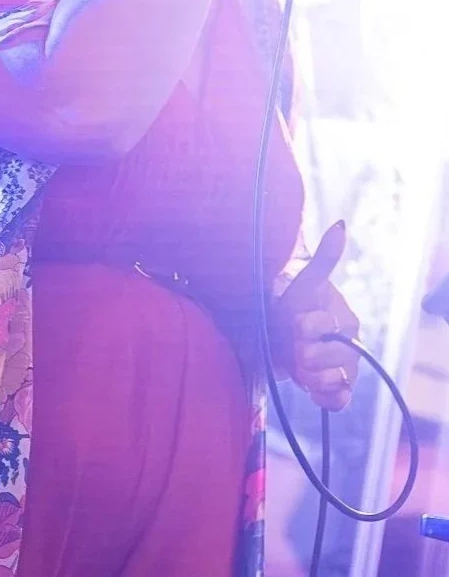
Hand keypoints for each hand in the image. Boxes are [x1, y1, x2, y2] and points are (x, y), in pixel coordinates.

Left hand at [272, 221, 359, 411]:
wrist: (278, 333)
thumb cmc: (291, 304)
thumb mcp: (303, 281)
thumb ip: (325, 257)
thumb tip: (341, 225)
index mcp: (344, 318)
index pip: (326, 326)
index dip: (303, 327)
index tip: (291, 323)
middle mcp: (349, 344)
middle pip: (332, 356)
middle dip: (304, 353)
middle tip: (290, 347)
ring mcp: (344, 368)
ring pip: (337, 379)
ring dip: (311, 376)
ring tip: (297, 365)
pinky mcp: (336, 389)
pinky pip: (339, 401)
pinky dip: (324, 397)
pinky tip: (310, 387)